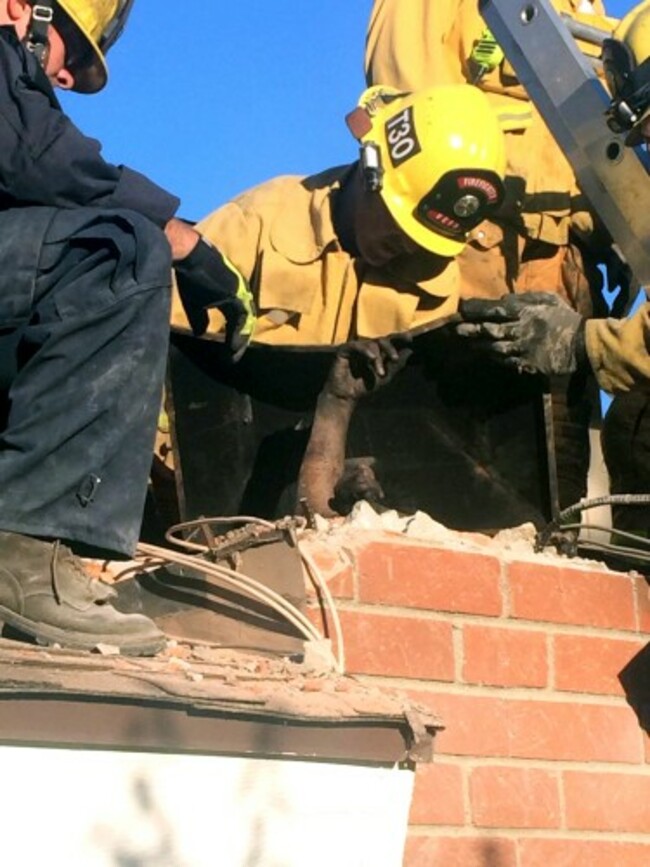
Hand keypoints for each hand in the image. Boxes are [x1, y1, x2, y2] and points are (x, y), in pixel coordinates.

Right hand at [174, 237, 255, 361]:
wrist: (190, 254)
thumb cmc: (191, 276)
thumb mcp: (195, 302)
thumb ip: (200, 318)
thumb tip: (201, 333)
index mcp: (233, 294)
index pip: (238, 317)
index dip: (235, 334)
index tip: (230, 350)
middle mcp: (241, 293)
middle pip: (245, 320)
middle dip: (240, 339)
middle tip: (234, 355)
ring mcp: (241, 292)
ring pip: (246, 320)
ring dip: (241, 338)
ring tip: (234, 353)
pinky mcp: (237, 293)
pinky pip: (241, 318)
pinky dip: (238, 334)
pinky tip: (233, 346)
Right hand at [325, 336, 412, 400]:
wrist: (346, 396)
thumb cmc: (364, 387)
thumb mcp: (384, 377)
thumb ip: (396, 365)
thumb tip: (410, 351)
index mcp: (377, 352)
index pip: (390, 341)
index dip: (399, 337)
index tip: (409, 339)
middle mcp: (367, 347)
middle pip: (382, 340)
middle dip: (389, 348)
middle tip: (394, 358)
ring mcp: (356, 347)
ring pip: (371, 345)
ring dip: (378, 358)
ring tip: (380, 372)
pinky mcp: (345, 349)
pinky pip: (356, 346)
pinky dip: (365, 351)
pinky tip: (371, 358)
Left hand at [454, 292, 586, 376]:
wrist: (583, 345)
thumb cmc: (566, 319)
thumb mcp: (549, 300)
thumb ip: (526, 298)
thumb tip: (502, 300)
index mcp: (526, 312)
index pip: (495, 309)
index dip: (477, 309)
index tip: (462, 308)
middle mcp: (521, 330)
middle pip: (490, 330)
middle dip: (471, 330)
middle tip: (454, 330)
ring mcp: (523, 349)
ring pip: (494, 347)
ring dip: (479, 346)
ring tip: (466, 344)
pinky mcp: (527, 364)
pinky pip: (506, 361)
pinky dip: (494, 358)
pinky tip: (486, 355)